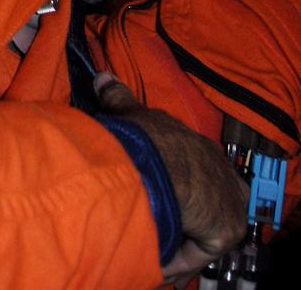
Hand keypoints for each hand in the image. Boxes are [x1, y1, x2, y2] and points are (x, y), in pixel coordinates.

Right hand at [96, 74, 248, 287]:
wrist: (160, 162)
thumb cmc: (146, 139)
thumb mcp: (131, 114)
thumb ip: (119, 97)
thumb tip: (102, 75)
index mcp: (203, 149)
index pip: (200, 167)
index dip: (182, 181)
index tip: (162, 190)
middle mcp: (222, 173)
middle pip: (208, 199)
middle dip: (184, 211)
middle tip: (156, 219)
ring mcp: (228, 202)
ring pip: (203, 226)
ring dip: (179, 234)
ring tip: (153, 239)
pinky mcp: (226, 228)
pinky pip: (200, 248)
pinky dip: (178, 254)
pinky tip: (158, 252)